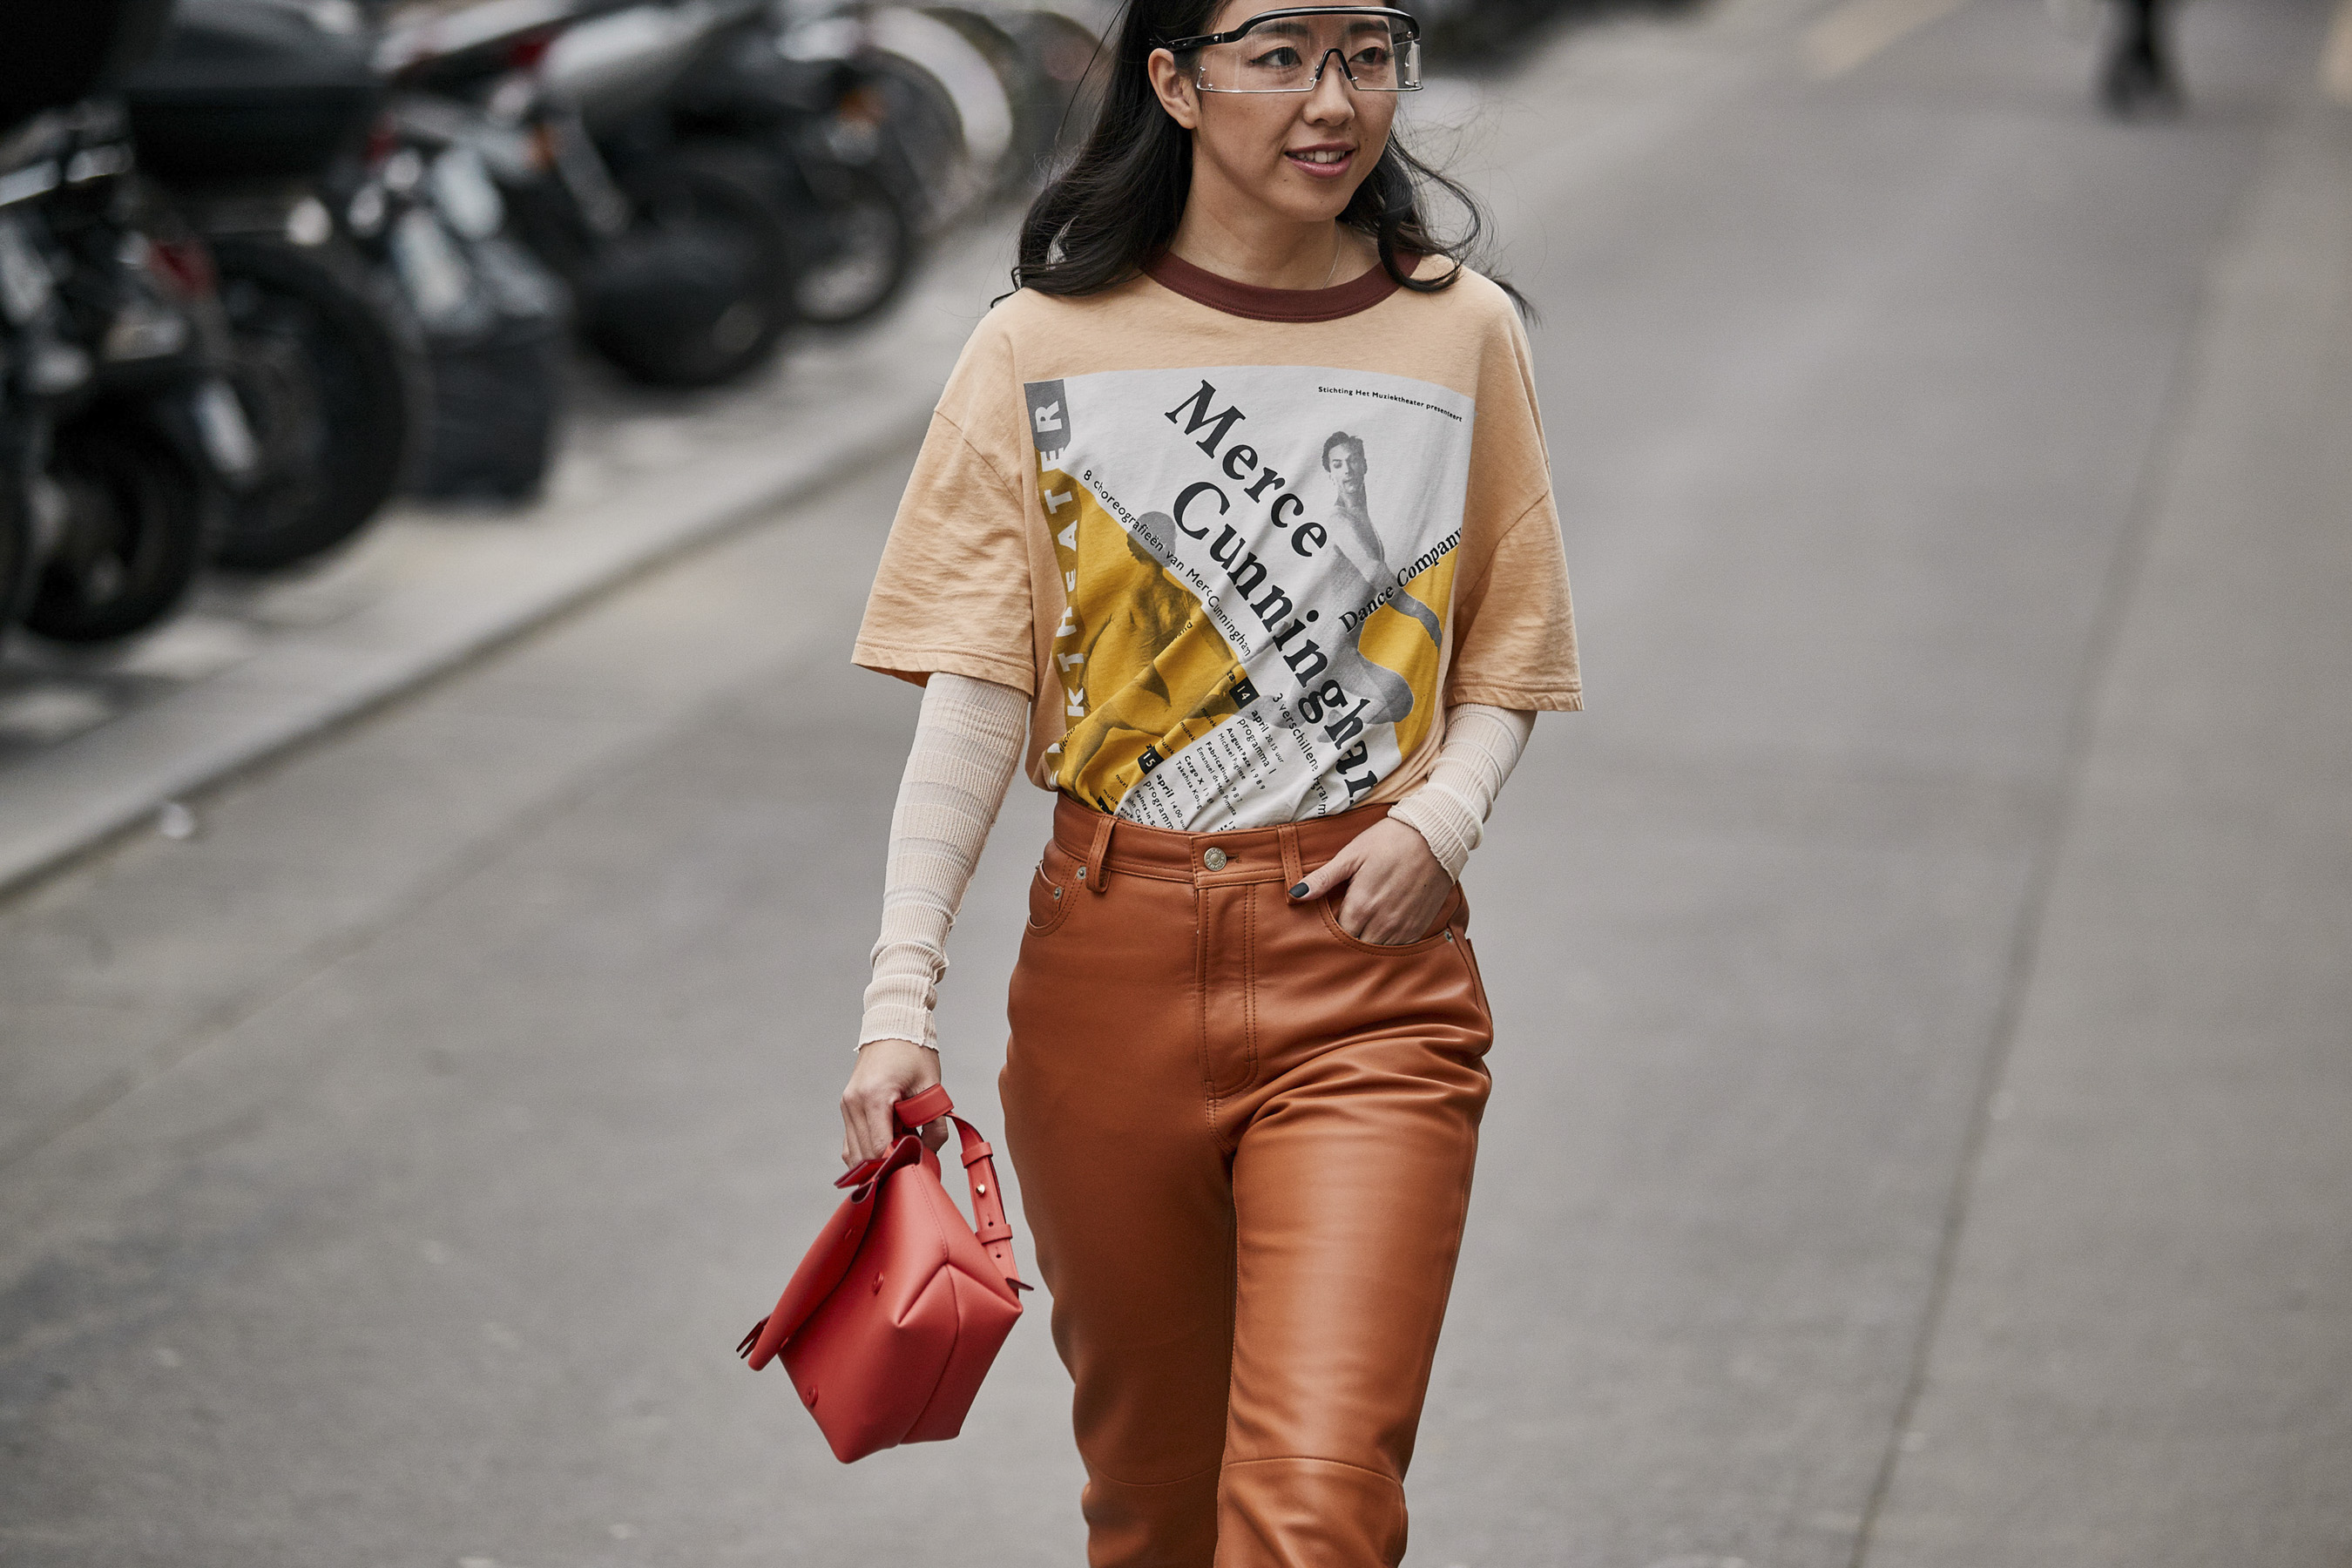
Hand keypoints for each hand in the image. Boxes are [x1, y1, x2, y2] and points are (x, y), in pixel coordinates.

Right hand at [841, 1038, 947, 1165]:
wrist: (893, 1026)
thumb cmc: (912, 1052)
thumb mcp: (931, 1087)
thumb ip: (935, 1124)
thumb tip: (930, 1153)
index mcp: (874, 1097)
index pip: (878, 1147)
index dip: (896, 1164)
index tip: (915, 1168)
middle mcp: (854, 1103)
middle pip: (863, 1155)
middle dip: (887, 1164)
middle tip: (911, 1160)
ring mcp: (847, 1106)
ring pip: (853, 1153)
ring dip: (877, 1158)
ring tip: (901, 1147)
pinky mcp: (847, 1107)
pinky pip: (851, 1141)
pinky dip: (867, 1150)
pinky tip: (889, 1144)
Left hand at [1287, 818, 1454, 944]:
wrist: (1434, 836)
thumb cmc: (1390, 841)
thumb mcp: (1351, 855)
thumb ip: (1323, 878)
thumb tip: (1295, 894)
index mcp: (1360, 906)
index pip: (1335, 937)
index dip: (1327, 935)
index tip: (1322, 929)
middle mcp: (1381, 923)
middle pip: (1355, 949)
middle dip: (1345, 945)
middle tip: (1339, 933)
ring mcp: (1402, 928)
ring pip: (1376, 953)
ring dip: (1366, 947)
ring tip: (1359, 933)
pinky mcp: (1419, 927)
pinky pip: (1398, 950)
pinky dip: (1387, 945)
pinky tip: (1380, 932)